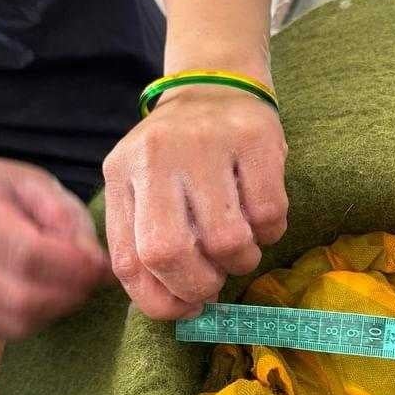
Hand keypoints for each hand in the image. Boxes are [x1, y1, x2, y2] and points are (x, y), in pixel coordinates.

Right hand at [0, 157, 111, 339]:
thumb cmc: (10, 194)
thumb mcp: (38, 187)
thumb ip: (65, 217)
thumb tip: (95, 261)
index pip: (28, 255)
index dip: (73, 267)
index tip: (100, 265)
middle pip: (24, 298)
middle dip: (72, 292)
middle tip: (95, 277)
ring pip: (21, 320)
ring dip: (62, 306)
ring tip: (77, 282)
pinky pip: (14, 329)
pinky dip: (45, 317)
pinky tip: (54, 292)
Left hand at [102, 85, 287, 320]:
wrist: (217, 86)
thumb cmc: (182, 157)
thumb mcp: (147, 188)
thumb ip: (149, 243)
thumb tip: (181, 308)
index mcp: (122, 174)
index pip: (129, 260)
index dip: (160, 300)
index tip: (186, 308)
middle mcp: (156, 156)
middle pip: (168, 252)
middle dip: (199, 285)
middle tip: (216, 282)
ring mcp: (206, 143)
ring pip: (227, 240)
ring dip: (241, 261)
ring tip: (242, 248)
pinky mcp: (255, 139)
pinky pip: (269, 214)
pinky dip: (271, 233)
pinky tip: (262, 221)